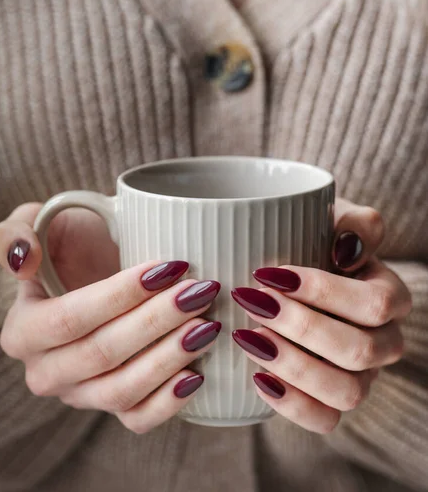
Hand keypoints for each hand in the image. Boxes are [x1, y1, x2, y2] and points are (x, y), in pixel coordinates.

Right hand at [0, 204, 220, 433]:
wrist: (96, 270)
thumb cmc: (73, 244)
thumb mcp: (38, 223)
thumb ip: (16, 233)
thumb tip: (25, 259)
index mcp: (22, 330)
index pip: (70, 319)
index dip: (120, 296)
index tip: (168, 268)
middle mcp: (45, 372)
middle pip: (102, 354)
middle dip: (156, 322)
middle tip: (200, 291)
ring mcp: (80, 394)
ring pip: (122, 390)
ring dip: (169, 358)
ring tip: (208, 325)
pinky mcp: (112, 406)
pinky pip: (137, 419)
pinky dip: (168, 402)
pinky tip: (198, 373)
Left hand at [231, 199, 412, 433]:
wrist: (291, 272)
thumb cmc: (313, 238)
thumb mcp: (332, 217)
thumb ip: (355, 223)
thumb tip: (348, 250)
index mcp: (390, 296)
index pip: (375, 305)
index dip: (324, 292)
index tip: (269, 273)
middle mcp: (384, 342)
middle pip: (359, 352)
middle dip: (300, 327)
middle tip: (251, 302)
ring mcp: (361, 376)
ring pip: (347, 393)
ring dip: (293, 366)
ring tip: (247, 336)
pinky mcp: (331, 400)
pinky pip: (325, 421)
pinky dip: (291, 404)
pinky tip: (257, 375)